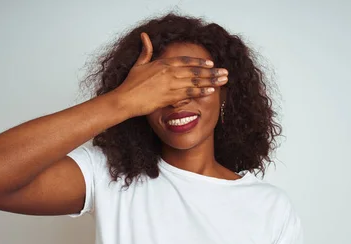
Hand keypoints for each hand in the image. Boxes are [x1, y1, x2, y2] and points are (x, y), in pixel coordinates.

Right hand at [112, 32, 227, 116]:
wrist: (125, 100)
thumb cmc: (130, 84)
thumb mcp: (139, 64)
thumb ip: (146, 51)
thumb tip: (144, 36)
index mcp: (163, 64)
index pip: (186, 61)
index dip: (199, 63)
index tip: (211, 64)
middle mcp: (169, 73)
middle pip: (195, 71)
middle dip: (212, 72)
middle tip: (225, 73)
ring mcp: (171, 85)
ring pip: (195, 82)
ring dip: (211, 81)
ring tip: (223, 81)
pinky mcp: (170, 97)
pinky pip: (189, 93)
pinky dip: (201, 92)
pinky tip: (211, 91)